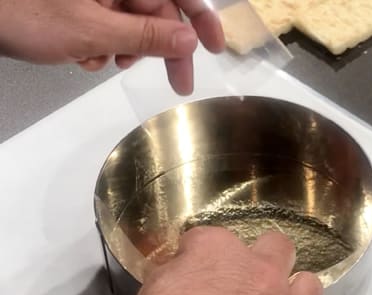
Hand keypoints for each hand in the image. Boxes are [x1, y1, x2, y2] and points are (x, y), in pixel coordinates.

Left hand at [0, 0, 224, 94]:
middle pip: (158, 12)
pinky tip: (87, 56)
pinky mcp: (85, 3)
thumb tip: (189, 40)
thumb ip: (146, 36)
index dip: (201, 19)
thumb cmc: (29, 15)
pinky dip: (106, 46)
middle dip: (162, 48)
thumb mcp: (93, 31)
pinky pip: (111, 25)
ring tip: (103, 63)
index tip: (216, 48)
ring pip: (134, 23)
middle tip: (179, 83)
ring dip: (128, 50)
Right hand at [111, 227, 322, 294]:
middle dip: (257, 258)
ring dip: (289, 290)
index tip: (188, 271)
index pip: (204, 237)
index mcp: (214, 251)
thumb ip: (172, 276)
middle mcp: (257, 270)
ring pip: (304, 281)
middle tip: (239, 281)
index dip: (193, 256)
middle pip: (271, 245)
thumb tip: (179, 275)